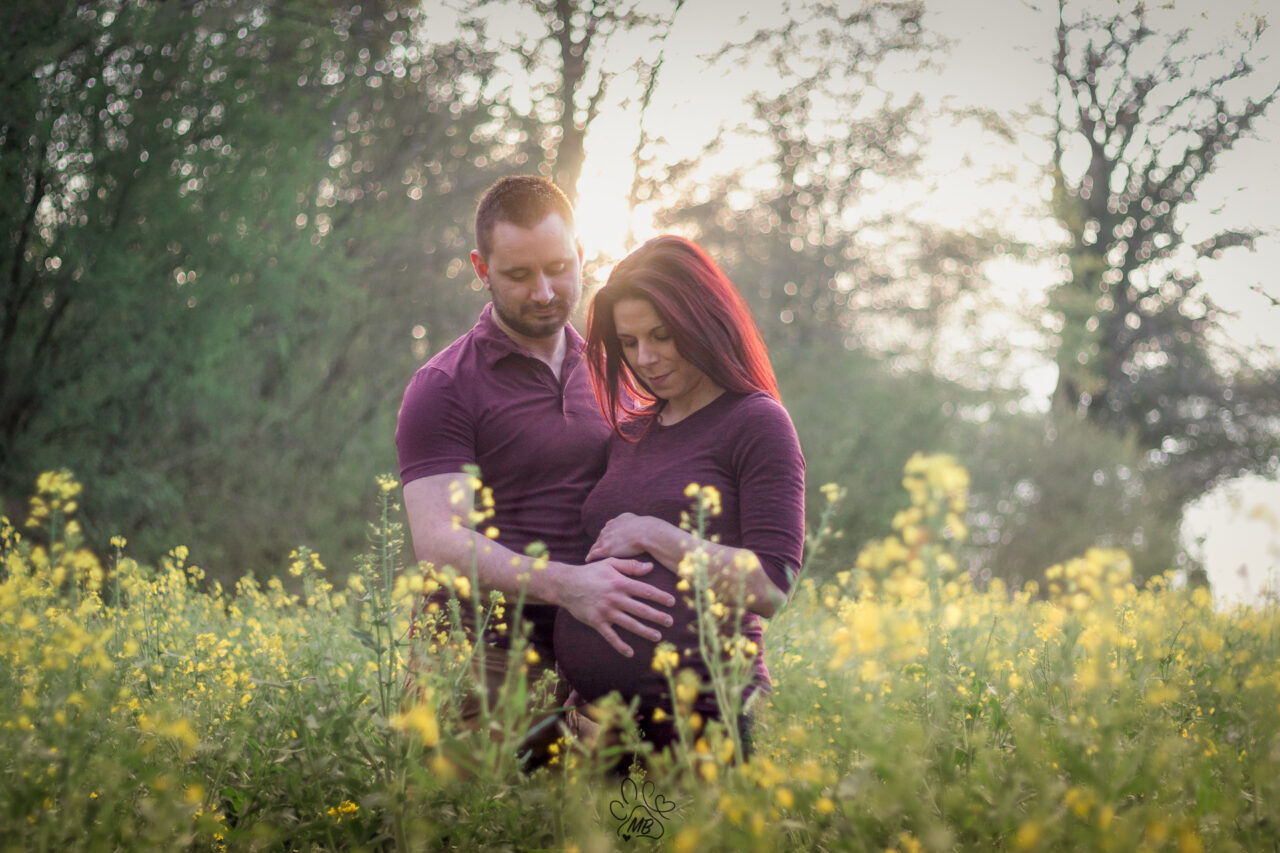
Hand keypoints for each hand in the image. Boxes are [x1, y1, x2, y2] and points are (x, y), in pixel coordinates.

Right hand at [557, 557, 674, 657]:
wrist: (566, 585)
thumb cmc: (590, 573)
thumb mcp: (609, 563)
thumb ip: (630, 566)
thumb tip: (650, 567)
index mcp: (620, 583)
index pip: (645, 591)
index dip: (660, 597)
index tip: (672, 602)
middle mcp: (615, 598)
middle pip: (641, 609)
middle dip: (657, 616)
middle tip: (670, 622)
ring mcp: (606, 612)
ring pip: (630, 624)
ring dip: (645, 631)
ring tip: (658, 636)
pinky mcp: (597, 622)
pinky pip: (610, 636)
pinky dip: (620, 645)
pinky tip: (630, 653)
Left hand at [585, 513, 658, 561]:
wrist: (646, 533)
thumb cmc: (646, 528)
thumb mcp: (636, 519)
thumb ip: (629, 520)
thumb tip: (628, 522)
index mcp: (615, 522)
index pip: (608, 530)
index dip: (608, 537)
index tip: (608, 541)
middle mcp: (608, 529)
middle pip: (600, 538)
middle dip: (600, 543)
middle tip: (598, 550)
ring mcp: (606, 539)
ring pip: (595, 546)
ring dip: (594, 550)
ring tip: (591, 556)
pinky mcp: (605, 549)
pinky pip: (594, 554)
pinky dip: (590, 557)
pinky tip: (588, 560)